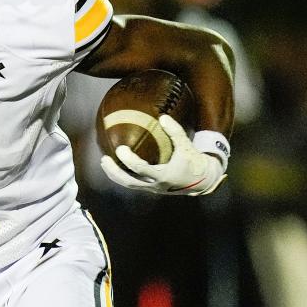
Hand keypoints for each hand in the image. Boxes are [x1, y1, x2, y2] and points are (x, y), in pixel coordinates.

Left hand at [100, 114, 226, 195]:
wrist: (202, 181)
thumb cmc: (193, 162)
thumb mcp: (187, 146)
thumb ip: (175, 132)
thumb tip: (163, 117)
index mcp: (164, 175)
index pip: (141, 169)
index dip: (129, 160)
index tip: (120, 149)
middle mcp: (156, 185)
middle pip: (129, 182)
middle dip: (114, 172)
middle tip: (104, 159)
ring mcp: (152, 188)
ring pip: (129, 185)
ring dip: (115, 175)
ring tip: (104, 162)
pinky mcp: (151, 188)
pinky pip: (133, 184)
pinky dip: (122, 176)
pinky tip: (115, 166)